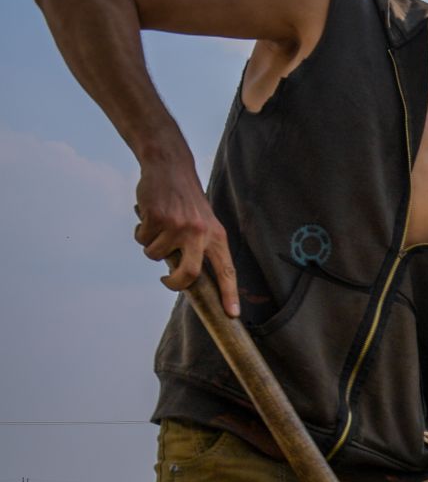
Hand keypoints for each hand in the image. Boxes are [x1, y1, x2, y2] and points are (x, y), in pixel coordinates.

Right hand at [134, 156, 238, 315]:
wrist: (170, 167)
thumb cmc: (187, 200)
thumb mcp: (204, 223)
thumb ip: (201, 247)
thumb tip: (190, 279)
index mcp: (217, 237)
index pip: (227, 271)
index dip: (230, 294)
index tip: (232, 314)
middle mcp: (200, 233)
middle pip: (190, 274)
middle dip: (175, 284)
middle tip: (167, 282)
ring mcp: (177, 226)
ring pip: (155, 255)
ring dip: (151, 246)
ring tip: (158, 228)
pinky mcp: (156, 218)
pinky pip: (142, 239)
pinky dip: (141, 232)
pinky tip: (148, 217)